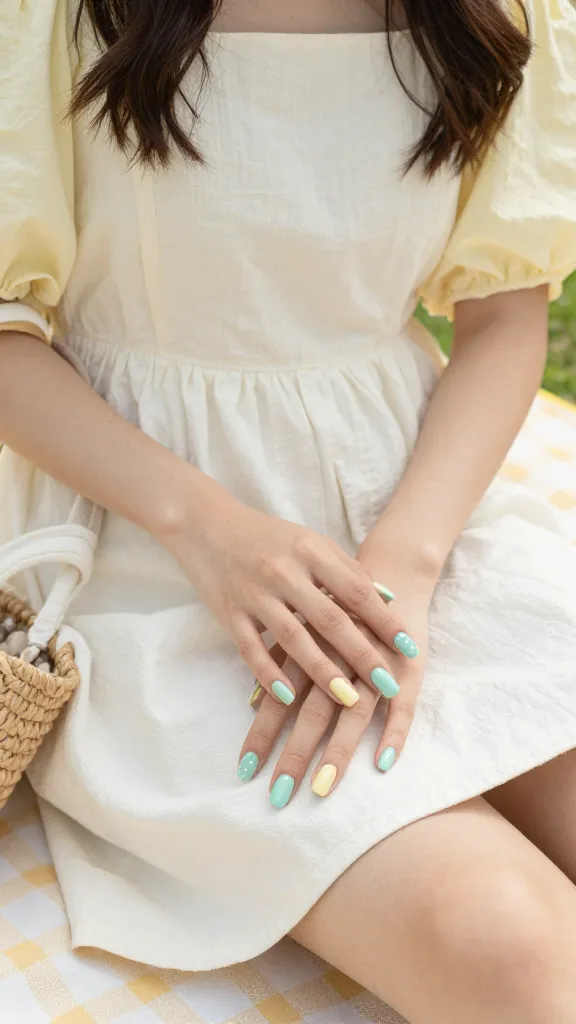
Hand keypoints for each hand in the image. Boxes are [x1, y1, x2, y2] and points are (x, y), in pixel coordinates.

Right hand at [165, 488, 418, 706]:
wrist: (208, 525)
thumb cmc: (268, 537)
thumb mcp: (311, 542)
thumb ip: (347, 569)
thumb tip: (388, 598)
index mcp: (310, 551)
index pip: (355, 590)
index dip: (383, 620)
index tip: (408, 648)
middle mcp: (284, 572)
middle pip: (330, 618)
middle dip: (362, 654)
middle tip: (389, 684)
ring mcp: (254, 593)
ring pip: (292, 638)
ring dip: (323, 671)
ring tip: (348, 700)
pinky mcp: (229, 612)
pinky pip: (250, 648)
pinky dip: (268, 674)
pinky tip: (287, 697)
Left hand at [237, 575, 431, 803]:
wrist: (389, 565)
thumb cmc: (336, 601)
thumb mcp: (303, 623)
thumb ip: (279, 659)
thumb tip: (254, 701)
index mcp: (308, 648)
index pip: (280, 699)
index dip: (262, 733)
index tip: (245, 770)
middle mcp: (338, 657)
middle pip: (312, 712)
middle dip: (294, 755)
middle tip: (278, 797)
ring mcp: (375, 664)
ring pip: (354, 713)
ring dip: (337, 753)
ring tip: (322, 790)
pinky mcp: (407, 667)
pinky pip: (403, 705)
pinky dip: (393, 733)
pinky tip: (383, 763)